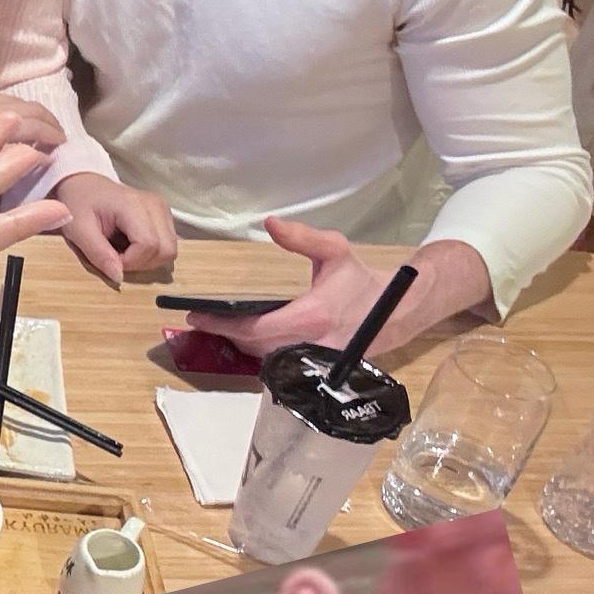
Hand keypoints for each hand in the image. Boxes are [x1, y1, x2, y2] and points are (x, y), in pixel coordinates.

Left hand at [0, 90, 64, 152]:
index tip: (59, 154)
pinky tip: (13, 122)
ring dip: (31, 115)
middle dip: (48, 124)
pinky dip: (12, 110)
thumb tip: (28, 172)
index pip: (33, 127)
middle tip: (60, 140)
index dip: (50, 140)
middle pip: (29, 110)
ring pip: (14, 102)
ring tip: (41, 131)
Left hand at [52, 172, 176, 285]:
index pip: (148, 245)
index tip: (109, 258)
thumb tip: (118, 278)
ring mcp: (162, 209)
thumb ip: (98, 254)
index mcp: (133, 205)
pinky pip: (167, 244)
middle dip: (141, 263)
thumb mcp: (79, 230)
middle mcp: (155, 205)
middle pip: (166, 250)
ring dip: (146, 260)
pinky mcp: (164, 215)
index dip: (130, 261)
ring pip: (169, 250)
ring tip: (123, 250)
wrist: (83, 184)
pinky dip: (150, 253)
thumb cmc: (78, 204)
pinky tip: (130, 244)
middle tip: (116, 256)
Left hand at [185, 217, 448, 358]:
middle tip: (205, 320)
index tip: (197, 316)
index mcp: (310, 318)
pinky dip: (261, 353)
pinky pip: (280, 366)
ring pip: (265, 360)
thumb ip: (302, 237)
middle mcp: (310, 347)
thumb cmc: (360, 281)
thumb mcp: (335, 251)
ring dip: (242, 345)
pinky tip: (249, 338)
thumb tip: (270, 223)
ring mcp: (314, 363)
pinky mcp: (317, 370)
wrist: (395, 312)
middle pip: (253, 347)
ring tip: (222, 327)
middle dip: (227, 334)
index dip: (222, 324)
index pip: (253, 328)